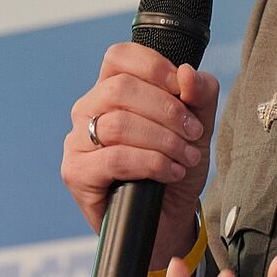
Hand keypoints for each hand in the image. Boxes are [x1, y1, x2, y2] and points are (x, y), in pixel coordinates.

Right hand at [63, 44, 220, 270]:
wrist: (166, 220)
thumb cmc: (175, 168)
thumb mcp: (198, 128)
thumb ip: (199, 96)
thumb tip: (187, 73)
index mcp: (111, 90)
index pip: (120, 57)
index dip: (155, 68)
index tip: (184, 91)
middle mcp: (88, 110)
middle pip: (120, 88)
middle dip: (167, 110)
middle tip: (194, 134)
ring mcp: (77, 141)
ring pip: (118, 123)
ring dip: (163, 140)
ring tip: (187, 157)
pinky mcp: (76, 172)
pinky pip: (114, 158)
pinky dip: (151, 163)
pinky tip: (170, 172)